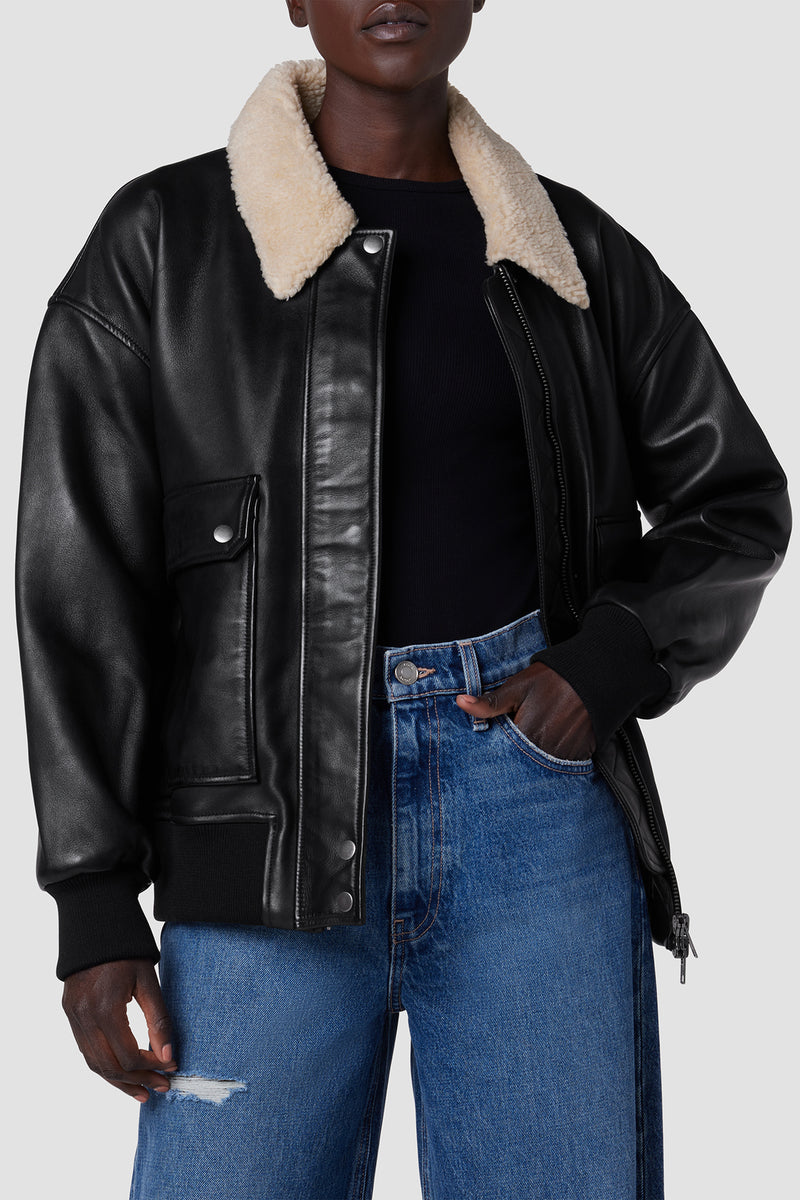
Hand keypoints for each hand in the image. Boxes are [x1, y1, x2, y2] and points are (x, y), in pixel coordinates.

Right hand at [62, 958, 176, 1102]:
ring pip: (94, 1063)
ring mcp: (73, 1017)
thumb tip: (168, 1056)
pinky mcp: (69, 1013)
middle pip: (110, 1066)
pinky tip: (121, 1073)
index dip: (151, 1067)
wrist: (95, 925)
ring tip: (142, 1091)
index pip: (128, 1056)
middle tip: (161, 1088)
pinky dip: (104, 1065)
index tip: (171, 1068)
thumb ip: (158, 1020)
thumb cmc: (127, 951)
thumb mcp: (148, 981)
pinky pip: (85, 1050)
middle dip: (137, 1081)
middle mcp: (85, 1018)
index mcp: (106, 1009)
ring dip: (118, 1081)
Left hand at [455, 661, 596, 759]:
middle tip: (516, 747)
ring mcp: (565, 755)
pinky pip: (563, 767)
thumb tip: (460, 703)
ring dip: (536, 761)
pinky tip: (552, 746)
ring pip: (542, 768)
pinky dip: (555, 760)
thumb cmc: (551, 679)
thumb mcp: (516, 687)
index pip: (503, 756)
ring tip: (537, 742)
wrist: (594, 675)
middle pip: (523, 765)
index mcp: (525, 735)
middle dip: (516, 760)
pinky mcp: (581, 756)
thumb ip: (489, 703)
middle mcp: (545, 750)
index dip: (498, 752)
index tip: (495, 749)